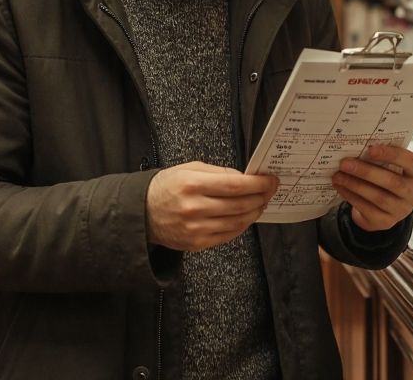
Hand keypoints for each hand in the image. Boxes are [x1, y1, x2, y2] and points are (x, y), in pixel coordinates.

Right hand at [146, 161, 279, 251]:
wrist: (142, 213)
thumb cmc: (166, 188)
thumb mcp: (188, 169)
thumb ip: (217, 172)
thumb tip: (244, 178)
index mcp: (192, 184)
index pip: (235, 185)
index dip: (258, 184)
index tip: (269, 180)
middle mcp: (195, 207)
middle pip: (240, 204)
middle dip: (261, 196)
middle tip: (270, 190)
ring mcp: (196, 228)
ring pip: (238, 222)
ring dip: (254, 212)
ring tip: (260, 203)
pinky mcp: (197, 243)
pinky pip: (228, 235)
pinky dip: (242, 225)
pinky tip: (246, 216)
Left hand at [333, 144, 412, 232]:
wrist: (384, 207)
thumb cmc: (385, 177)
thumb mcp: (389, 167)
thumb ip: (379, 158)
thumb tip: (355, 149)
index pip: (411, 163)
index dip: (392, 155)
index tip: (371, 149)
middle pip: (392, 182)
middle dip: (366, 172)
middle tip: (345, 164)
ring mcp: (401, 210)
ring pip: (378, 197)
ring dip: (354, 185)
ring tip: (338, 176)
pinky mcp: (386, 222)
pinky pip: (367, 208)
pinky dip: (351, 196)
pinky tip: (340, 187)